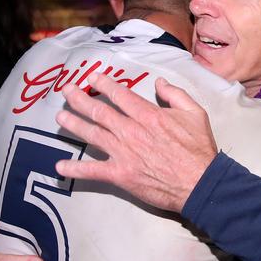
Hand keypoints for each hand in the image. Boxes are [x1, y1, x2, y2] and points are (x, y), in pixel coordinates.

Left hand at [56, 74, 216, 212]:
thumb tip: (159, 82)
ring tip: (60, 117)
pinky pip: (93, 171)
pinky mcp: (120, 175)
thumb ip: (175, 94)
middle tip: (67, 91)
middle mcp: (131, 131)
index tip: (92, 77)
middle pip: (100, 111)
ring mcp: (123, 153)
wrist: (200, 183)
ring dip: (73, 125)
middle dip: (80, 99)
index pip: (120, 95)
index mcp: (148, 115)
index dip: (104, 84)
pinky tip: (60, 166)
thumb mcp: (195, 113)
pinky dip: (75, 169)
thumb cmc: (199, 149)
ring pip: (92, 135)